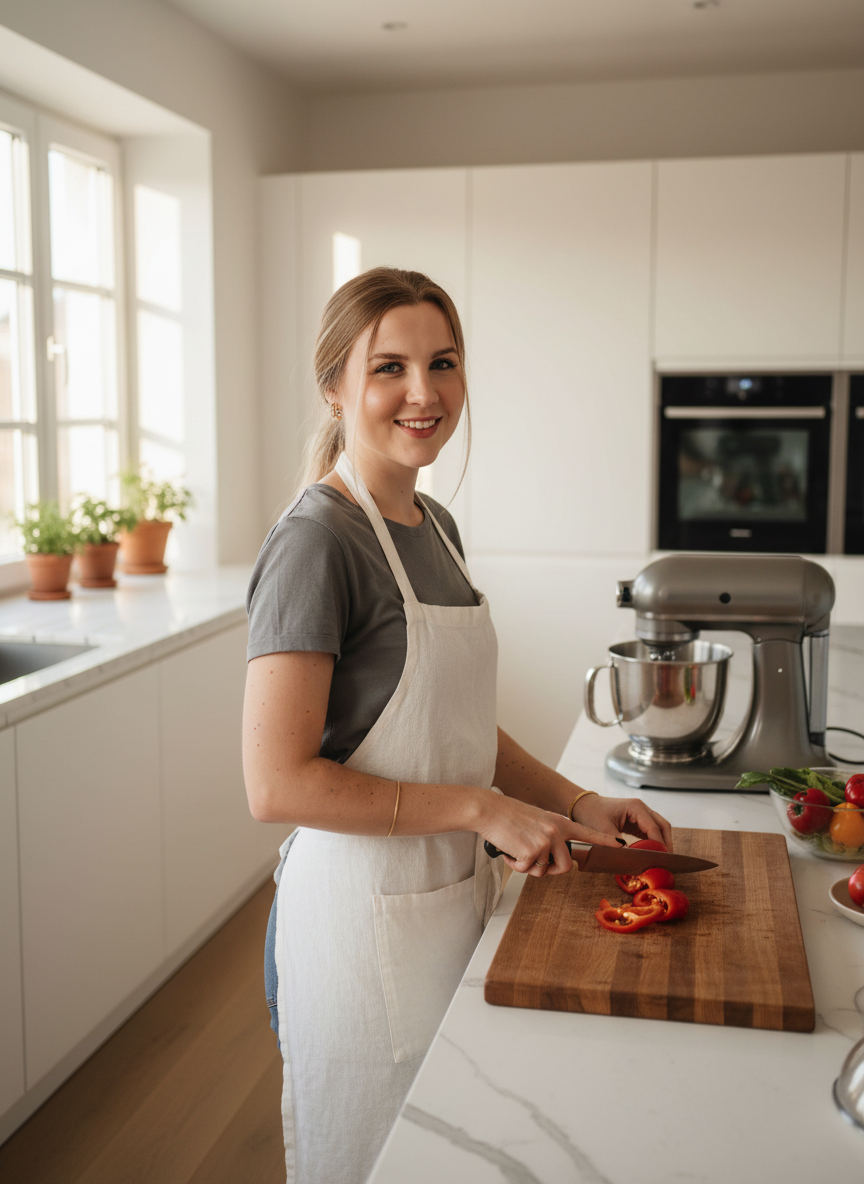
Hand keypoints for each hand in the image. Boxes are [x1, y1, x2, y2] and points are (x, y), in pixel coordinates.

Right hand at [477, 792, 620, 878]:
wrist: (489, 810)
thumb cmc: (509, 817)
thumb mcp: (538, 822)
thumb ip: (551, 836)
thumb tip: (552, 858)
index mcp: (560, 823)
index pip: (589, 834)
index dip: (605, 842)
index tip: (621, 846)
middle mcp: (557, 831)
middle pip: (566, 867)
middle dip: (548, 869)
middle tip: (531, 859)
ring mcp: (546, 840)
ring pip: (544, 871)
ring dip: (528, 867)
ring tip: (516, 849)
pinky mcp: (532, 850)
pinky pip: (527, 870)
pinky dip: (515, 865)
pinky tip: (508, 849)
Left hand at [573, 793, 672, 850]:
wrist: (583, 805)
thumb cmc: (591, 813)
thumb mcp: (604, 831)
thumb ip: (618, 845)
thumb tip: (631, 859)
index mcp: (635, 807)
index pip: (653, 828)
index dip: (659, 845)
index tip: (662, 860)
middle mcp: (641, 808)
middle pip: (662, 826)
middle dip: (666, 843)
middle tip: (667, 861)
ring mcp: (639, 813)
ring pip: (658, 828)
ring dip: (662, 842)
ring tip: (662, 859)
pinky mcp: (635, 819)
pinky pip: (649, 830)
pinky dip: (653, 841)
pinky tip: (653, 853)